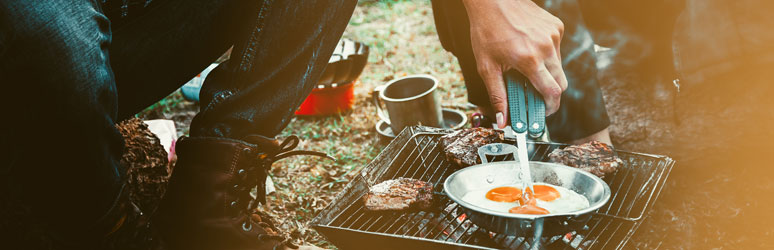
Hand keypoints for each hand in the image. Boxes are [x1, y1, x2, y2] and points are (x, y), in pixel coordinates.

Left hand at [463, 0, 567, 128]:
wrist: (492, 1)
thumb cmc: (486, 30)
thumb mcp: (487, 67)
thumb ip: (497, 96)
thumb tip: (502, 121)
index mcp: (529, 59)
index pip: (552, 93)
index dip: (550, 108)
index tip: (543, 113)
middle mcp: (546, 47)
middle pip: (561, 83)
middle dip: (550, 93)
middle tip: (534, 95)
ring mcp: (553, 35)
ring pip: (559, 66)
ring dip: (546, 73)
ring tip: (525, 66)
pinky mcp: (556, 26)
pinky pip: (557, 49)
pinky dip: (546, 55)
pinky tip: (529, 48)